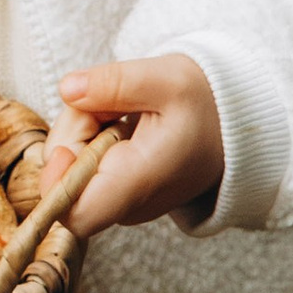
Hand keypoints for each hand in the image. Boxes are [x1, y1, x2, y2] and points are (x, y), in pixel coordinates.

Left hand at [48, 56, 223, 235]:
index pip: (75, 214)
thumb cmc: (206, 102)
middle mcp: (130, 203)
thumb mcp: (167, 77)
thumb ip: (114, 82)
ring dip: (85, 132)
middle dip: (73, 135)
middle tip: (109, 104)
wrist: (237, 123)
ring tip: (125, 111)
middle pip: (66, 181)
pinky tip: (126, 125)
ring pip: (73, 171)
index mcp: (140, 180)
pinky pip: (86, 168)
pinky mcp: (120, 191)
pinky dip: (94, 139)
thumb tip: (67, 90)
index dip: (55, 183)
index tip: (68, 146)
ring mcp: (124, 201)